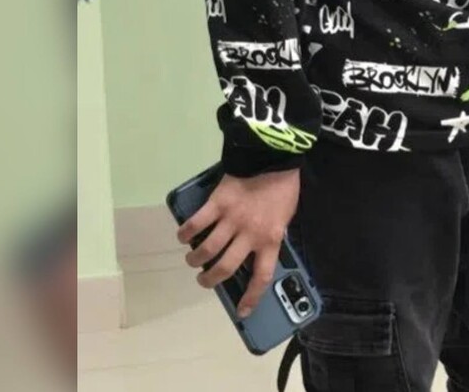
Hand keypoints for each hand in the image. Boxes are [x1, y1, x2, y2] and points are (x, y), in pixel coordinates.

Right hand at [177, 170, 299, 317]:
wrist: (272, 156)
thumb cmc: (283, 187)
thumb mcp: (285, 217)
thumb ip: (271, 235)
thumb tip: (256, 251)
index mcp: (271, 239)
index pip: (261, 277)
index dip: (251, 297)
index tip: (243, 311)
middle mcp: (249, 234)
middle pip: (225, 268)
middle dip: (210, 280)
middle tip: (204, 280)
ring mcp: (231, 219)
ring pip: (207, 249)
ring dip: (196, 259)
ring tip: (193, 260)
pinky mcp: (216, 203)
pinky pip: (196, 223)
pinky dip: (186, 233)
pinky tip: (183, 237)